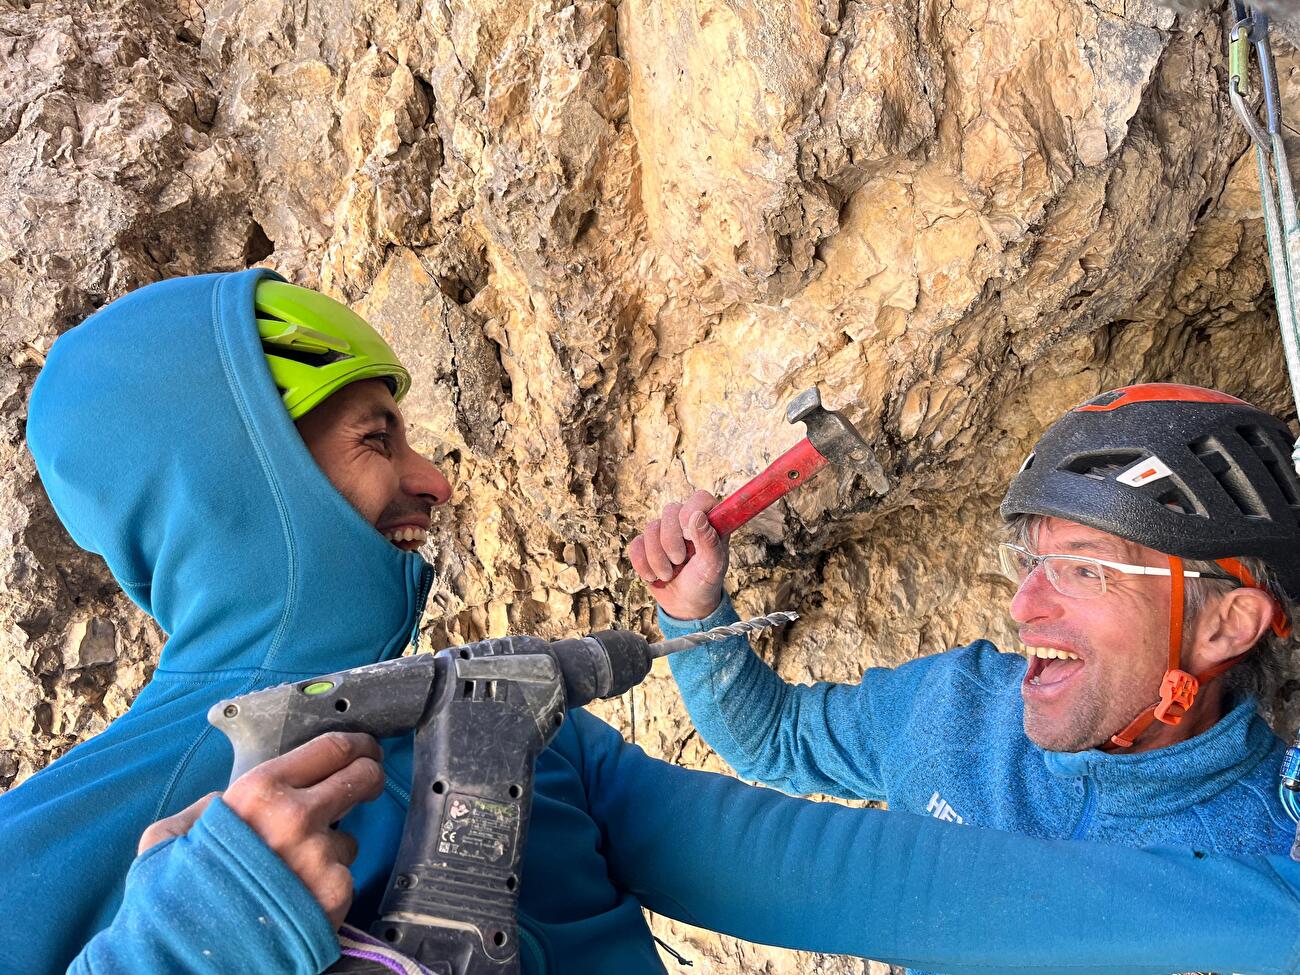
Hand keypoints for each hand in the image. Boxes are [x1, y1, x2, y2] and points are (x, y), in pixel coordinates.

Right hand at [137, 732, 385, 928]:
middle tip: (366, 784)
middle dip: (368, 777)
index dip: (355, 746)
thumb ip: (205, 807)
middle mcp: (296, 817)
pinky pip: (343, 877)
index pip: (331, 748)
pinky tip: (296, 899)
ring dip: (331, 849)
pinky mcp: (336, 893)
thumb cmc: (179, 898)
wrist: (190, 960)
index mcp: (259, 791)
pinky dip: (326, 886)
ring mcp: (320, 856)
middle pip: (362, 777)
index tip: (363, 749)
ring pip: (349, 838)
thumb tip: (227, 800)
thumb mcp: (169, 837)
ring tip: (292, 873)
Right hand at [629, 490, 729, 619]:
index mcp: (709, 522)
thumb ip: (709, 541)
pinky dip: (643, 563)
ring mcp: (665, 532)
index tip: (688, 533)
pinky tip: (654, 576)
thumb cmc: (705, 582)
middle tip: (679, 560)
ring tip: (668, 575)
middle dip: (670, 540)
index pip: (701, 498)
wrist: (686, 604)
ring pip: (651, 528)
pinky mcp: (646, 545)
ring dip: (657, 557)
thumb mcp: (713, 566)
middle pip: (670, 510)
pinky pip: (636, 544)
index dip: (692, 509)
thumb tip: (697, 516)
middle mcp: (686, 522)